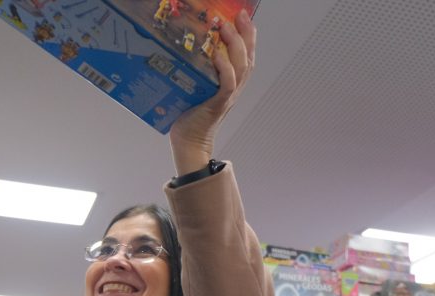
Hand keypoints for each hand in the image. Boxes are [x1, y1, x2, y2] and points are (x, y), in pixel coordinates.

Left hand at [169, 9, 255, 174]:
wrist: (189, 142)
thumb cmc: (189, 114)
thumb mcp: (196, 85)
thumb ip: (198, 69)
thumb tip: (185, 45)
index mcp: (231, 83)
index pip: (246, 56)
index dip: (249, 36)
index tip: (244, 16)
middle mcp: (234, 88)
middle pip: (248, 58)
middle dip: (247, 34)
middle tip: (239, 15)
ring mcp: (228, 96)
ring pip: (242, 68)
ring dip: (235, 46)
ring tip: (225, 28)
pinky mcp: (218, 104)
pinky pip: (227, 84)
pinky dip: (225, 68)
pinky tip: (217, 55)